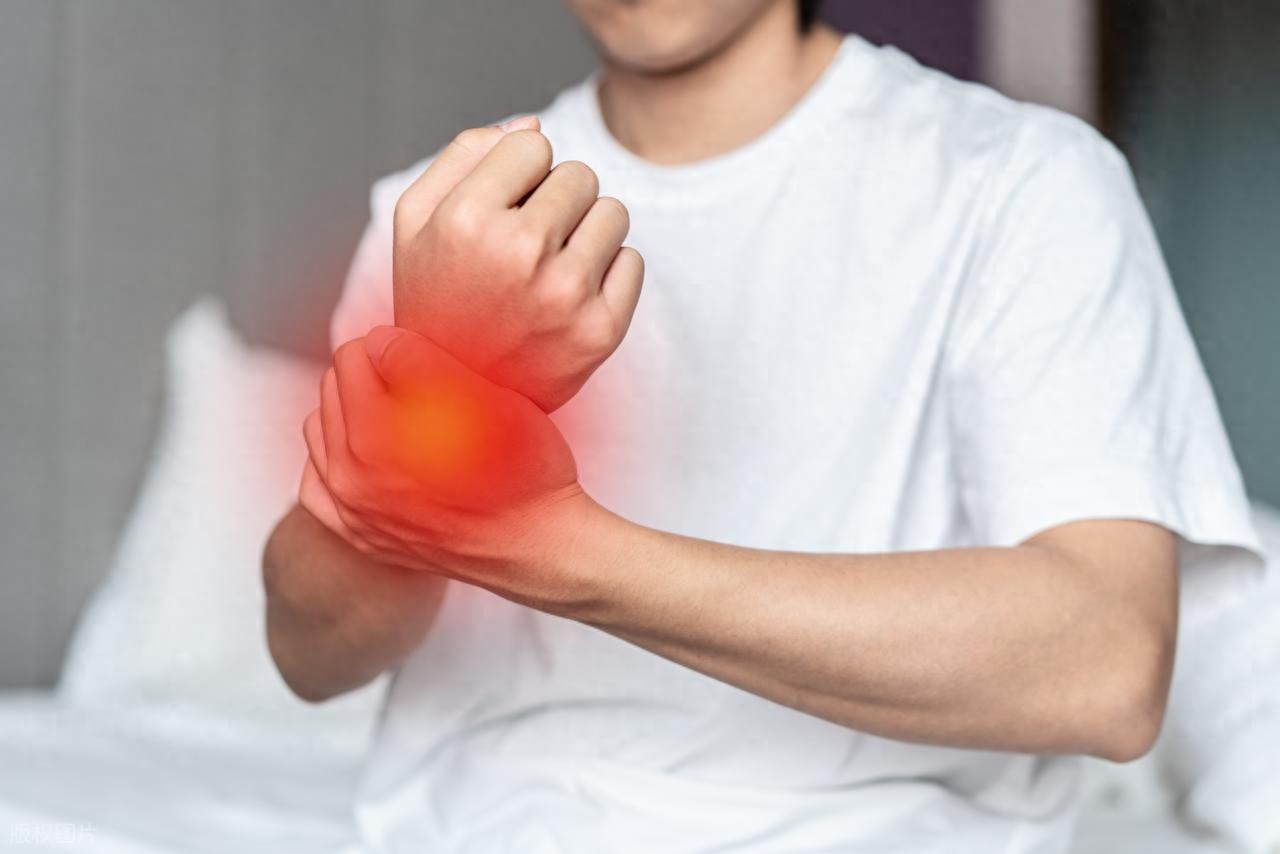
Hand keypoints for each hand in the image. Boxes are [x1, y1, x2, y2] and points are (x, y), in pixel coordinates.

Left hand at [299, 326, 589, 602]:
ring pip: (320, 431)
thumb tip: (380, 340)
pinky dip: (333, 459)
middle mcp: (353, 478)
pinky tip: (364, 452)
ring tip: (394, 411)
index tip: (418, 352)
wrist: (540, 545)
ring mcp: (353, 512)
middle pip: (333, 390)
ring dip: (350, 411)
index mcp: (376, 438)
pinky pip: (317, 485)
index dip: (390, 344)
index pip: (353, 358)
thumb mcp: (488, 400)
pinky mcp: (361, 535)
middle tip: (412, 379)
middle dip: (368, 375)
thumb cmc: (526, 475)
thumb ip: (422, 362)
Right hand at [393, 119, 643, 411]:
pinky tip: (570, 300)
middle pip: (579, 175)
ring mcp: (566, 295)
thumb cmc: (434, 301)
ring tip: (549, 270)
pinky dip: (609, 274)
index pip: (534, 144)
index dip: (517, 174)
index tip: (499, 211)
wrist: (457, 402)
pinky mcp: (602, 330)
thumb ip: (465, 155)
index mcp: (466, 219)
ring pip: (614, 213)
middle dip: (556, 201)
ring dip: (587, 233)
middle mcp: (520, 253)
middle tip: (525, 247)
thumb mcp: (416, 222)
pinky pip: (633, 261)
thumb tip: (533, 125)